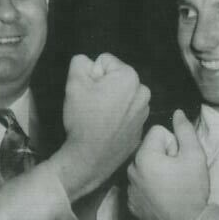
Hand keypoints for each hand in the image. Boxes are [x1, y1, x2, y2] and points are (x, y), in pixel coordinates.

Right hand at [52, 53, 149, 200]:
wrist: (90, 158)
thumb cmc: (83, 119)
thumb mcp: (74, 82)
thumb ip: (80, 62)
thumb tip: (89, 63)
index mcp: (130, 77)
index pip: (105, 61)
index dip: (92, 75)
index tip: (88, 92)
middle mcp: (143, 92)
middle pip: (116, 78)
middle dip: (104, 87)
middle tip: (92, 105)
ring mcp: (144, 112)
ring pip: (122, 96)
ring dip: (111, 102)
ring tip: (98, 118)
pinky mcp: (140, 129)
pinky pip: (126, 114)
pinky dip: (117, 118)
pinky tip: (106, 128)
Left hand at [126, 109, 209, 219]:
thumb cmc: (192, 189)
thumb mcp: (195, 155)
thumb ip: (185, 130)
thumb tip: (177, 112)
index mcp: (143, 156)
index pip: (158, 132)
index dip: (174, 143)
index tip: (180, 160)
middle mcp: (131, 170)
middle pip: (150, 149)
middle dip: (164, 157)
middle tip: (178, 175)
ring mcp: (129, 189)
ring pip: (145, 168)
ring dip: (157, 172)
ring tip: (172, 187)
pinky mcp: (131, 204)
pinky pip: (140, 186)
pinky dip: (151, 189)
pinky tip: (164, 199)